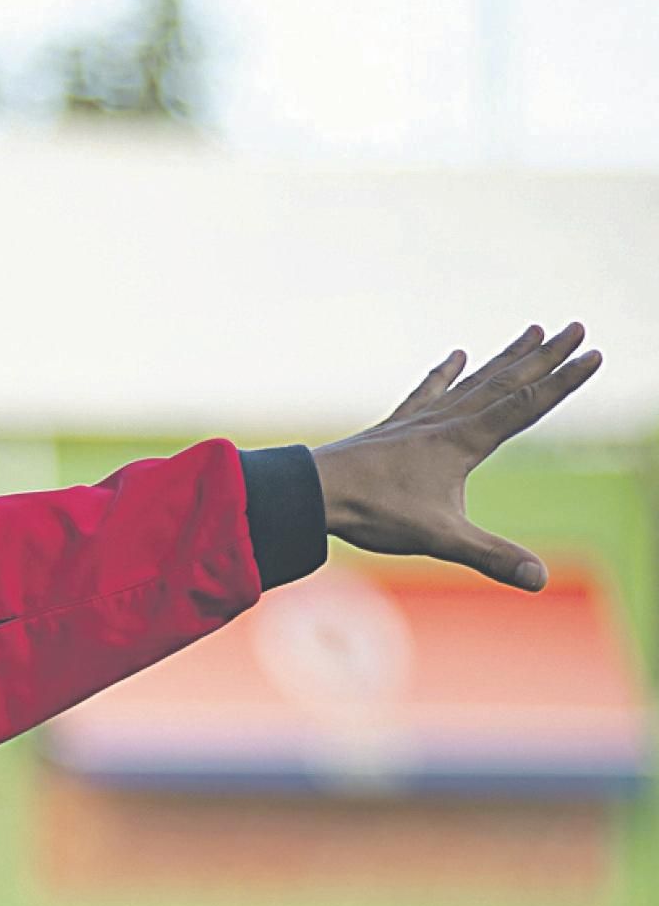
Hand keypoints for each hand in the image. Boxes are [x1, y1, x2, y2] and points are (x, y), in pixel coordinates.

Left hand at [310, 323, 602, 589]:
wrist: (311, 493)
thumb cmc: (373, 513)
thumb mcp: (439, 538)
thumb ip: (491, 555)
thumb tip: (538, 579)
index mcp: (463, 441)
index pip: (525, 404)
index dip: (563, 380)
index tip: (595, 353)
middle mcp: (444, 422)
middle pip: (505, 381)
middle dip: (545, 356)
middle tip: (578, 326)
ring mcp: (417, 422)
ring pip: (473, 381)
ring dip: (506, 358)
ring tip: (534, 331)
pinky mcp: (393, 428)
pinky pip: (427, 392)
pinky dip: (445, 374)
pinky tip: (456, 355)